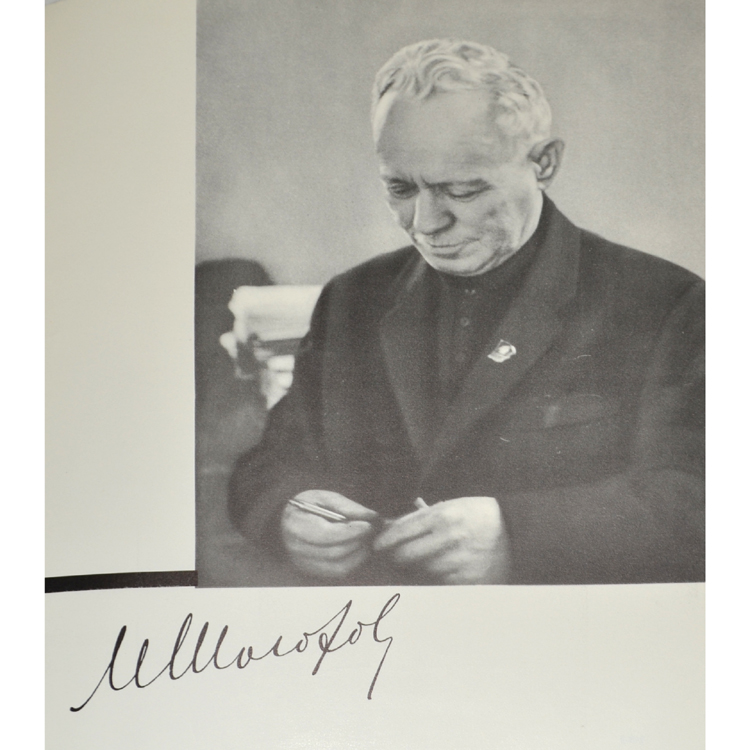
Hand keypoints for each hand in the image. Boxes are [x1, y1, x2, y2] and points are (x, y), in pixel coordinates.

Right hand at [281, 490, 378, 578]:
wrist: (287, 520)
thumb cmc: (307, 506)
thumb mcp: (323, 497)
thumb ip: (345, 506)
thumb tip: (370, 516)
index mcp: (296, 525)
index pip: (327, 534)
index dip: (351, 531)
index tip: (368, 524)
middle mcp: (296, 548)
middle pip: (335, 552)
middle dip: (358, 541)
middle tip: (372, 530)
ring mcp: (303, 563)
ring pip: (339, 565)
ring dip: (358, 553)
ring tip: (367, 539)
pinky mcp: (311, 571)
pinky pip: (338, 572)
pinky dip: (353, 562)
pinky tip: (359, 549)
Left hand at [373, 496, 509, 583]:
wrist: (517, 533)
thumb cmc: (479, 515)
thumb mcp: (453, 505)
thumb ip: (423, 516)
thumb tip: (392, 527)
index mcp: (443, 515)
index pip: (402, 530)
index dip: (385, 540)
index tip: (377, 545)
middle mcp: (449, 538)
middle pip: (405, 555)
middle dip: (395, 557)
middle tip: (391, 557)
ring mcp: (458, 561)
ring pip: (419, 571)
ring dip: (414, 569)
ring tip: (418, 563)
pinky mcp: (467, 580)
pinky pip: (438, 583)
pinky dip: (434, 578)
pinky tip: (439, 570)